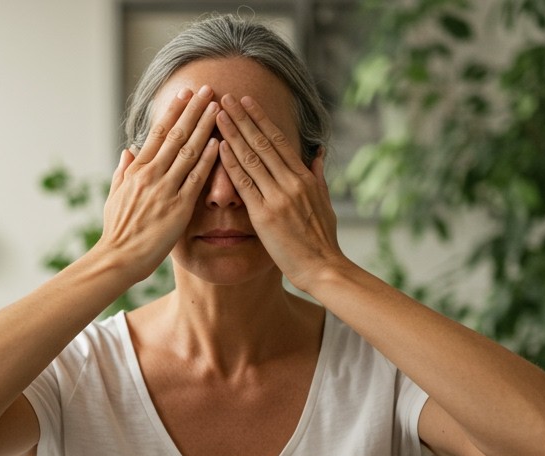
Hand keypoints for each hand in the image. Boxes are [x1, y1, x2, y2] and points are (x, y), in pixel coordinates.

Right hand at [98, 85, 220, 279]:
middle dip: (193, 110)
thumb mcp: (114, 196)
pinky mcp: (178, 208)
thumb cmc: (117, 231)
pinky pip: (195, 179)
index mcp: (136, 170)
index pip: (158, 133)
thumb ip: (123, 171)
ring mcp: (165, 190)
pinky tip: (218, 143)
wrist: (118, 258)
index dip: (173, 112)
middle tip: (208, 89)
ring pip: (188, 151)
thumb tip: (128, 150)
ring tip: (218, 107)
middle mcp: (151, 175)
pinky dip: (207, 160)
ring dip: (204, 126)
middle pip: (176, 135)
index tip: (185, 95)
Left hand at [215, 93, 346, 291]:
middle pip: (263, 143)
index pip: (279, 141)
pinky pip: (244, 184)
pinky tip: (219, 147)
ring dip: (232, 133)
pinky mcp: (265, 215)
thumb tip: (318, 153)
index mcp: (304, 178)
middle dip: (243, 118)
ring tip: (218, 114)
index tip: (247, 102)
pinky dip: (231, 164)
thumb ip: (318, 177)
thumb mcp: (326, 204)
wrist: (325, 268)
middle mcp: (291, 182)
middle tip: (226, 98)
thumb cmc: (324, 241)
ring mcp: (278, 197)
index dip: (261, 119)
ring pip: (251, 157)